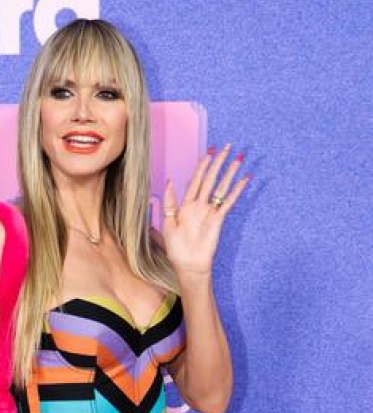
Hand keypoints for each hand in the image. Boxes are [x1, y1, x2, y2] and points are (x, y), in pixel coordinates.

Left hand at [161, 144, 250, 277]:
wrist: (188, 265)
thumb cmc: (176, 249)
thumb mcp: (167, 223)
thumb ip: (169, 202)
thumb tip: (169, 180)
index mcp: (186, 205)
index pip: (196, 180)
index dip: (202, 166)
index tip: (209, 152)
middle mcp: (200, 205)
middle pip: (211, 179)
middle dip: (218, 162)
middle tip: (227, 147)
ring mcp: (210, 211)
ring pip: (221, 187)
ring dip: (229, 173)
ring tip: (239, 158)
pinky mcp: (218, 219)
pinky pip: (229, 202)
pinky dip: (237, 190)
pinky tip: (245, 179)